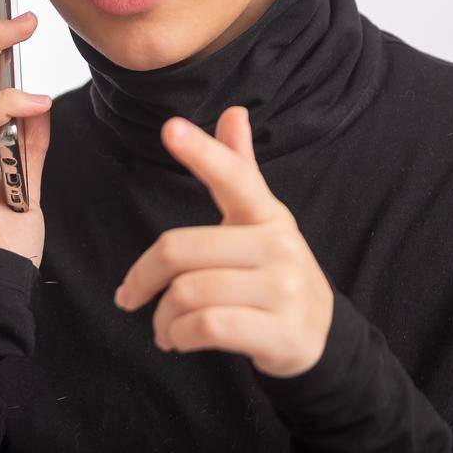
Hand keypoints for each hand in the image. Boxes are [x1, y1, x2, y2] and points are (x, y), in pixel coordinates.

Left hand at [112, 106, 334, 377]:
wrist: (320, 335)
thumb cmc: (273, 271)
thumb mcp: (261, 221)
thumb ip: (240, 170)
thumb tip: (233, 112)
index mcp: (268, 213)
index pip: (233, 176)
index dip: (201, 152)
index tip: (170, 128)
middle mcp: (279, 245)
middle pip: (181, 250)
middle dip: (144, 278)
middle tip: (132, 296)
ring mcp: (283, 289)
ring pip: (188, 293)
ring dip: (162, 317)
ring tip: (164, 326)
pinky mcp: (278, 331)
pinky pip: (206, 327)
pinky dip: (179, 336)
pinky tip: (178, 340)